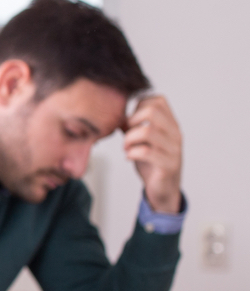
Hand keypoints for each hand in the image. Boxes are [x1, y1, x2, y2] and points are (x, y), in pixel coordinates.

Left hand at [122, 95, 181, 213]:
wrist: (164, 190)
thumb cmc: (151, 163)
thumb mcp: (141, 140)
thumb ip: (132, 126)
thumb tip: (116, 114)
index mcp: (171, 124)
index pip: (158, 100)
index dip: (138, 106)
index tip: (130, 122)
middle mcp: (175, 134)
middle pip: (152, 111)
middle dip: (132, 120)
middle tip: (127, 134)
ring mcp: (173, 149)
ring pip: (147, 131)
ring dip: (129, 139)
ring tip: (126, 148)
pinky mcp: (168, 165)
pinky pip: (146, 152)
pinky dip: (131, 153)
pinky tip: (129, 157)